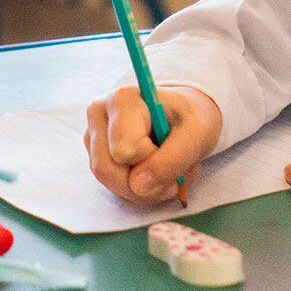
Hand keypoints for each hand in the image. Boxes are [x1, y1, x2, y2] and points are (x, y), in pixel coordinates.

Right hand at [85, 85, 221, 204]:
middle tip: (172, 180)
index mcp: (122, 100)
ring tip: (164, 175)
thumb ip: (172, 160)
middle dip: (143, 185)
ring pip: (107, 181)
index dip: (152, 160)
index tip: (172, 149)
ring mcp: (94, 134)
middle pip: (106, 169)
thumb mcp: (197, 134)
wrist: (183, 115)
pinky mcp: (95, 153)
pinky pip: (110, 185)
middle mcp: (99, 113)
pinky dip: (135, 190)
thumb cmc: (189, 119)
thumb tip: (137, 186)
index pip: (124, 150)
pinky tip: (151, 175)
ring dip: (141, 191)